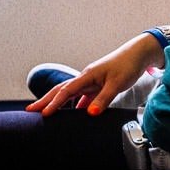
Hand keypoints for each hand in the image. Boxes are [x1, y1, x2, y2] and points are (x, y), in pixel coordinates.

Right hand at [27, 33, 161, 115]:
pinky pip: (82, 96)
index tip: (44, 113)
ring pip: (70, 93)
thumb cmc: (127, 65)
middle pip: (61, 90)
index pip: (66, 91)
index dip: (54, 103)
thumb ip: (103, 99)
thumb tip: (89, 113)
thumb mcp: (116, 84)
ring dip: (58, 102)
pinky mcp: (98, 85)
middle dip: (46, 100)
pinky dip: (76, 105)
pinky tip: (76, 114)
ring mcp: (91, 81)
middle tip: (31, 110)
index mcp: (87, 75)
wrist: (138, 55)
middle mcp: (86, 78)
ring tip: (46, 113)